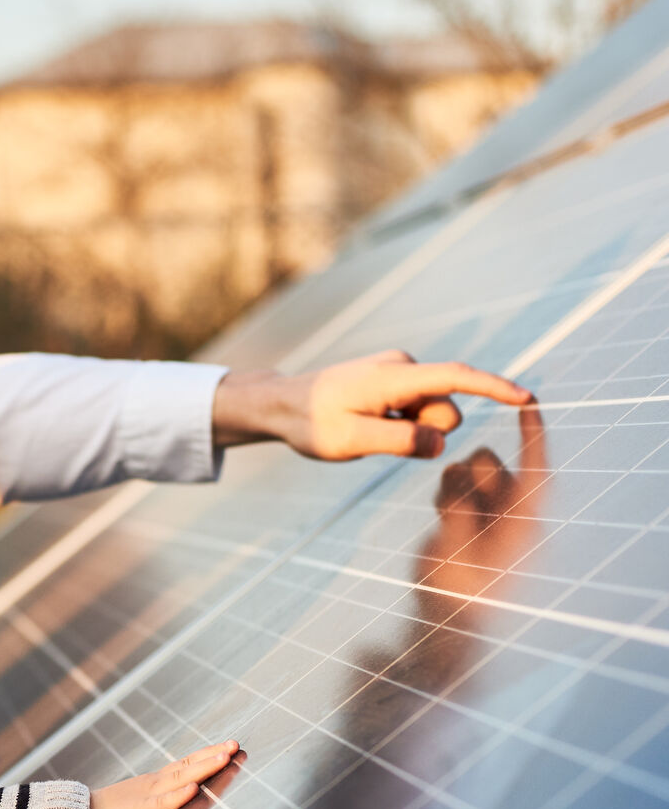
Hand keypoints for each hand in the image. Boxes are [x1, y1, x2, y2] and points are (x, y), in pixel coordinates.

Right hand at [88, 741, 238, 808]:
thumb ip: (152, 808)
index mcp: (151, 785)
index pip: (184, 766)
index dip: (206, 757)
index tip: (227, 748)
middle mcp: (152, 785)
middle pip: (188, 766)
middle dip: (214, 755)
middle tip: (236, 744)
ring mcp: (146, 797)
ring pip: (180, 779)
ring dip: (204, 768)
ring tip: (225, 757)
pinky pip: (161, 804)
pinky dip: (178, 796)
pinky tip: (194, 789)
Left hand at [212, 350, 532, 459]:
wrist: (282, 404)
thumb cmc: (311, 423)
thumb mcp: (350, 441)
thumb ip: (399, 441)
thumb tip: (441, 441)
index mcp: (394, 376)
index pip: (456, 378)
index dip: (494, 388)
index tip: (527, 398)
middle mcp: (403, 367)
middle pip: (446, 410)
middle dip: (427, 433)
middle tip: (378, 438)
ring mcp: (400, 374)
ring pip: (432, 415)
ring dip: (411, 431)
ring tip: (367, 430)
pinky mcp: (396, 384)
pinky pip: (417, 413)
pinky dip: (403, 426)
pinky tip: (369, 425)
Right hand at [416, 405, 548, 602]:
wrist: (448, 621)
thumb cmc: (460, 592)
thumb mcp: (457, 550)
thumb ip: (458, 509)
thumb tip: (455, 473)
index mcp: (522, 521)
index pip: (535, 468)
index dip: (534, 434)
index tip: (530, 402)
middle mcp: (509, 512)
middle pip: (492, 463)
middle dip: (470, 471)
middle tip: (453, 504)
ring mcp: (488, 516)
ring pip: (469, 472)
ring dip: (453, 484)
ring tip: (445, 517)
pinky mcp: (468, 520)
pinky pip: (455, 488)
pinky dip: (446, 495)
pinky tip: (443, 520)